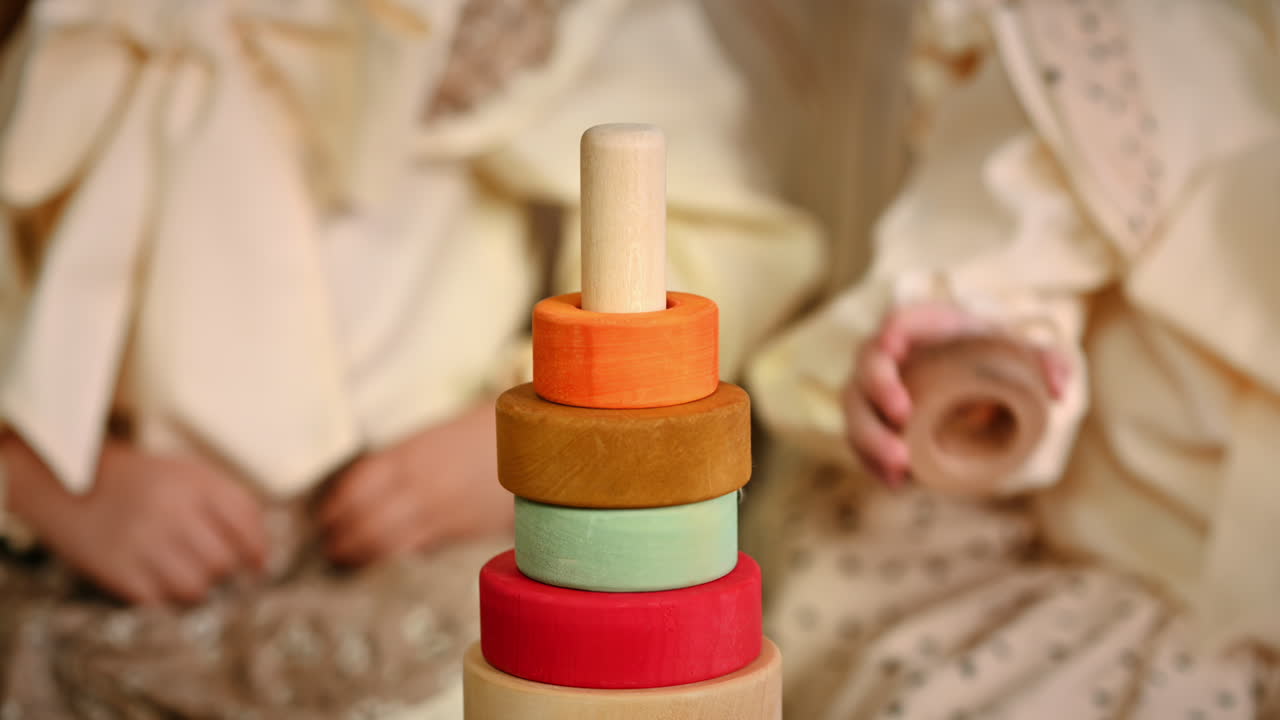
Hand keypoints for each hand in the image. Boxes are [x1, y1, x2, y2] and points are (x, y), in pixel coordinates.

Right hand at [3, 434, 266, 604]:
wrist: (67, 484)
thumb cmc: (142, 484)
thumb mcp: (187, 475)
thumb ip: (229, 505)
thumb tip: (262, 556)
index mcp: (193, 482)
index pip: (245, 520)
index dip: (257, 548)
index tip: (257, 564)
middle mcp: (171, 510)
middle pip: (223, 561)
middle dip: (223, 569)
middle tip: (208, 565)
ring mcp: (142, 541)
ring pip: (196, 587)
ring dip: (196, 587)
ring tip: (181, 573)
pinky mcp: (117, 570)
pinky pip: (160, 601)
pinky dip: (164, 598)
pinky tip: (155, 581)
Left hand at [318, 400, 512, 565]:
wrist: (536, 443)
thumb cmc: (486, 435)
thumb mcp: (439, 440)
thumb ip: (408, 467)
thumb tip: (382, 497)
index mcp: (410, 454)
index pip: (358, 484)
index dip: (338, 504)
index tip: (325, 516)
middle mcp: (418, 482)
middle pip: (365, 517)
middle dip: (344, 536)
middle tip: (331, 547)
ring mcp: (438, 507)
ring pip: (386, 539)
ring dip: (363, 552)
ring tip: (348, 558)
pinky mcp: (460, 528)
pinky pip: (419, 546)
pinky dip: (400, 553)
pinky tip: (391, 556)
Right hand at [842, 301, 1068, 486]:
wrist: (971, 384)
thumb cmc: (991, 359)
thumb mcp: (1021, 355)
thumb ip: (1047, 363)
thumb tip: (1057, 392)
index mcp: (925, 327)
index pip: (900, 320)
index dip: (891, 331)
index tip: (895, 348)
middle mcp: (891, 355)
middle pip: (867, 364)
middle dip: (877, 390)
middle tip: (901, 417)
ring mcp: (876, 389)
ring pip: (855, 408)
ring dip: (870, 437)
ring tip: (899, 465)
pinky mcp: (874, 421)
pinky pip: (859, 441)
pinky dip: (871, 463)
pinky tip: (894, 484)